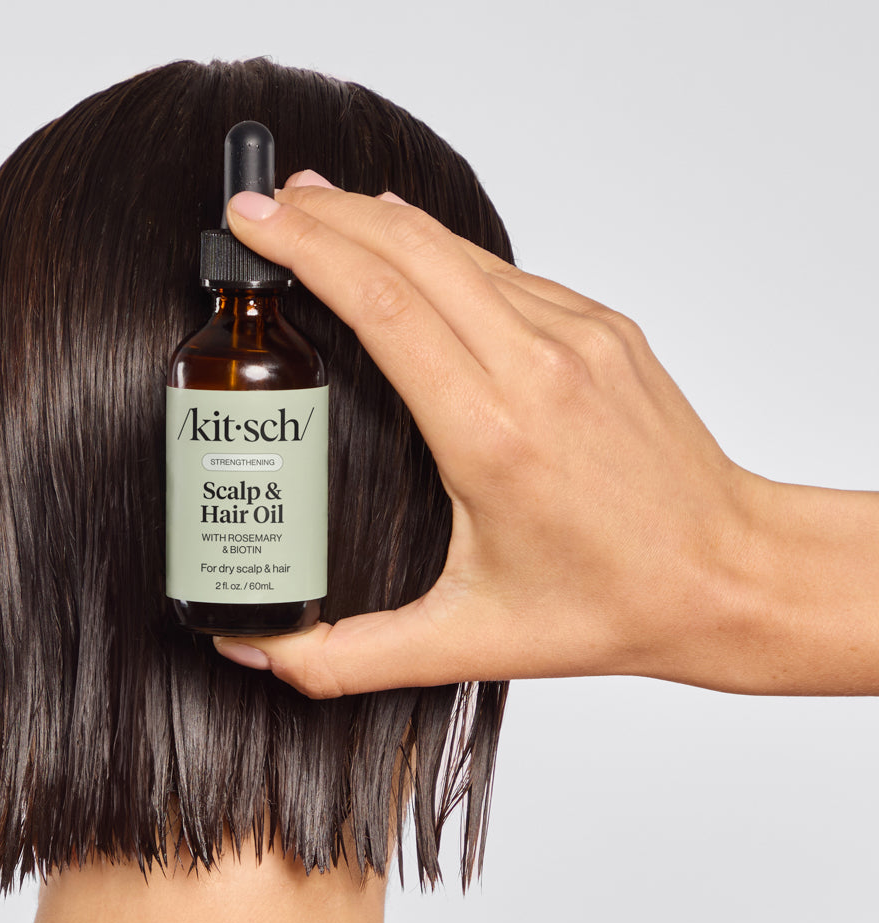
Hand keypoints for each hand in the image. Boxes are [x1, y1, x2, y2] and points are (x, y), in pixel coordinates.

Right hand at [212, 173, 769, 696]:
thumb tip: (262, 656)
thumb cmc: (614, 602)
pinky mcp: (604, 329)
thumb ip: (349, 656)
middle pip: (410, 253)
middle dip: (325, 215)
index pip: (382, 305)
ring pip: (459, 250)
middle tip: (263, 206)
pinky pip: (505, 272)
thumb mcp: (466, 642)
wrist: (730, 573)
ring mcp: (578, 337)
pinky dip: (440, 251)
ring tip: (317, 210)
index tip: (253, 226)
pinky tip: (407, 249)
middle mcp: (537, 367)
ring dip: (378, 221)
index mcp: (492, 435)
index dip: (307, 250)